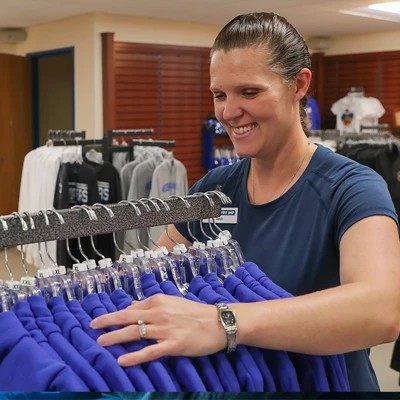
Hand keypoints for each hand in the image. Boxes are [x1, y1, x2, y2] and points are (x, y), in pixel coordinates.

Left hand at [90, 294, 227, 366]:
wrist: (219, 322)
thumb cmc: (196, 312)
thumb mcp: (172, 302)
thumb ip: (151, 304)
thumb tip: (132, 305)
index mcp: (159, 301)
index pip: (132, 308)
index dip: (115, 314)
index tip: (102, 319)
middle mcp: (159, 313)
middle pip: (128, 317)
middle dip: (108, 321)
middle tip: (92, 326)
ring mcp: (165, 329)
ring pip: (135, 333)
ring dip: (116, 337)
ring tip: (101, 342)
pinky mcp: (173, 344)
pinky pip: (150, 351)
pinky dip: (135, 356)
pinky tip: (122, 361)